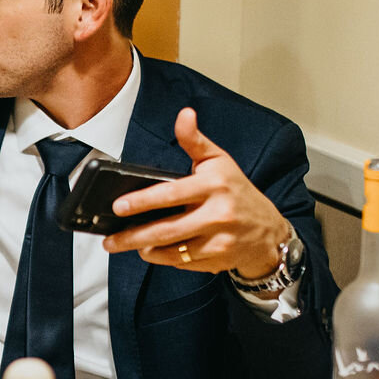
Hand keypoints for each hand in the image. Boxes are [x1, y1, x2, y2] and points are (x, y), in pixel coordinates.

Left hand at [102, 107, 293, 274]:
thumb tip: (184, 114)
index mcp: (215, 185)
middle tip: (109, 240)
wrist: (268, 231)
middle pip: (166, 230)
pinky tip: (156, 252)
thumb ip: (195, 140)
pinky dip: (166, 259)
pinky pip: (183, 263)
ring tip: (130, 245)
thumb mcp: (220, 161)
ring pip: (172, 252)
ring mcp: (219, 241)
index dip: (142, 201)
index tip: (118, 207)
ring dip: (146, 250)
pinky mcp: (218, 261)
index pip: (171, 194)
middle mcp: (218, 214)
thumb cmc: (237, 192)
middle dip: (133, 237)